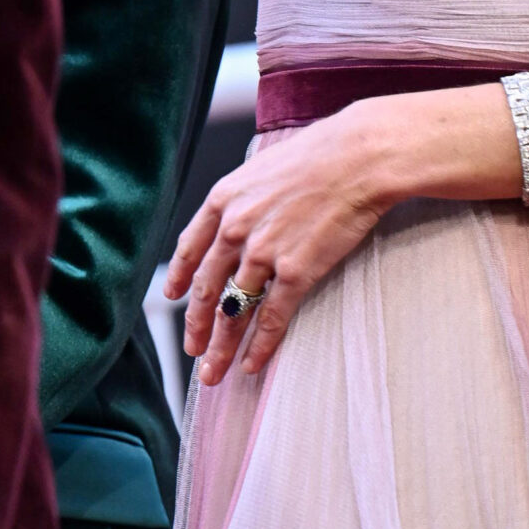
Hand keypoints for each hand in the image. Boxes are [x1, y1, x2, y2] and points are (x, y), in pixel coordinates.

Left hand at [165, 111, 386, 384]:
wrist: (357, 159)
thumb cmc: (320, 155)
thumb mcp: (263, 168)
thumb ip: (245, 198)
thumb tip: (242, 216)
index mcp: (223, 200)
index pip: (190, 248)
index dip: (178, 276)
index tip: (171, 296)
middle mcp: (234, 229)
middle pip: (205, 289)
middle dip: (196, 326)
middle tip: (192, 350)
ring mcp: (263, 253)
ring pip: (233, 311)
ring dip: (221, 347)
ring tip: (214, 372)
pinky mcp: (295, 272)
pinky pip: (271, 318)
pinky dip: (260, 345)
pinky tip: (251, 364)